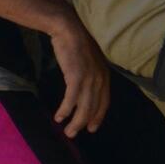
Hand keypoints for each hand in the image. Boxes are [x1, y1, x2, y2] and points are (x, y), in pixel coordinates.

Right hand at [47, 16, 110, 136]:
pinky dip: (65, 110)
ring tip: (67, 132)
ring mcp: (89, 78)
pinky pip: (71, 99)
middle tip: (74, 133)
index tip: (92, 127)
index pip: (104, 102)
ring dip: (75, 122)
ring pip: (83, 107)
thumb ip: (90, 75)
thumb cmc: (76, 44)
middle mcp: (100, 79)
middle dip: (84, 123)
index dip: (98, 116)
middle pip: (94, 108)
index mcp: (104, 76)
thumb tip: (85, 89)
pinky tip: (59, 117)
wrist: (68, 30)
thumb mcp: (89, 62)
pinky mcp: (76, 77)